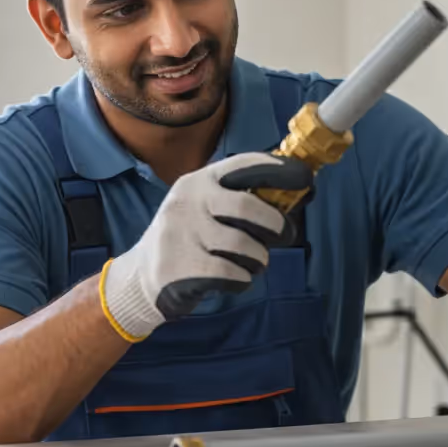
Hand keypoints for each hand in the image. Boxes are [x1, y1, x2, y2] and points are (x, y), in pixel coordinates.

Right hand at [99, 152, 313, 340]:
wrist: (141, 276)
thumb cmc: (190, 238)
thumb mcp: (207, 208)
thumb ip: (244, 200)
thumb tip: (299, 194)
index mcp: (199, 180)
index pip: (245, 166)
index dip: (279, 170)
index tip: (306, 178)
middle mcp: (188, 201)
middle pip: (249, 208)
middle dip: (277, 225)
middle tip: (284, 236)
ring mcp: (181, 234)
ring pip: (245, 247)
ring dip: (259, 259)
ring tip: (251, 263)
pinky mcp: (179, 267)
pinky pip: (232, 275)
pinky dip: (242, 280)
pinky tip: (232, 278)